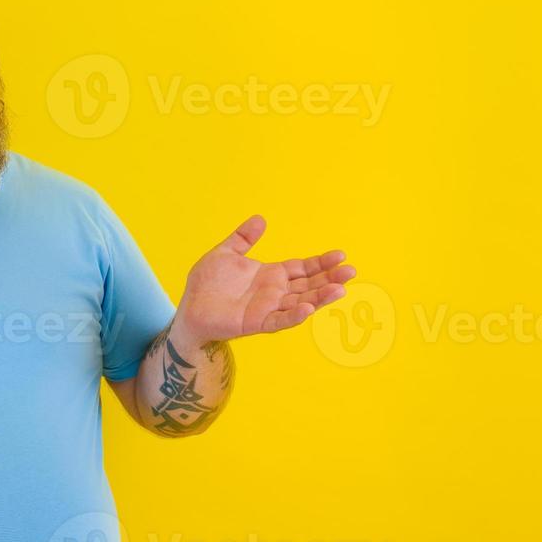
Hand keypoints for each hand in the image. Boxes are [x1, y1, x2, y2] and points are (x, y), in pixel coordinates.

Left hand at [175, 215, 355, 342]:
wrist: (190, 310)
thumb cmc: (206, 284)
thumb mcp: (225, 253)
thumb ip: (243, 238)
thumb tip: (260, 218)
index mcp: (271, 275)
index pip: (303, 268)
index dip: (321, 263)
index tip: (341, 255)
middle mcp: (275, 293)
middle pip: (309, 285)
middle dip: (330, 278)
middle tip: (351, 271)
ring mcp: (268, 309)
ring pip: (300, 302)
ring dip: (320, 297)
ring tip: (340, 290)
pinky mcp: (256, 323)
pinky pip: (279, 320)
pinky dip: (293, 316)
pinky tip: (308, 309)